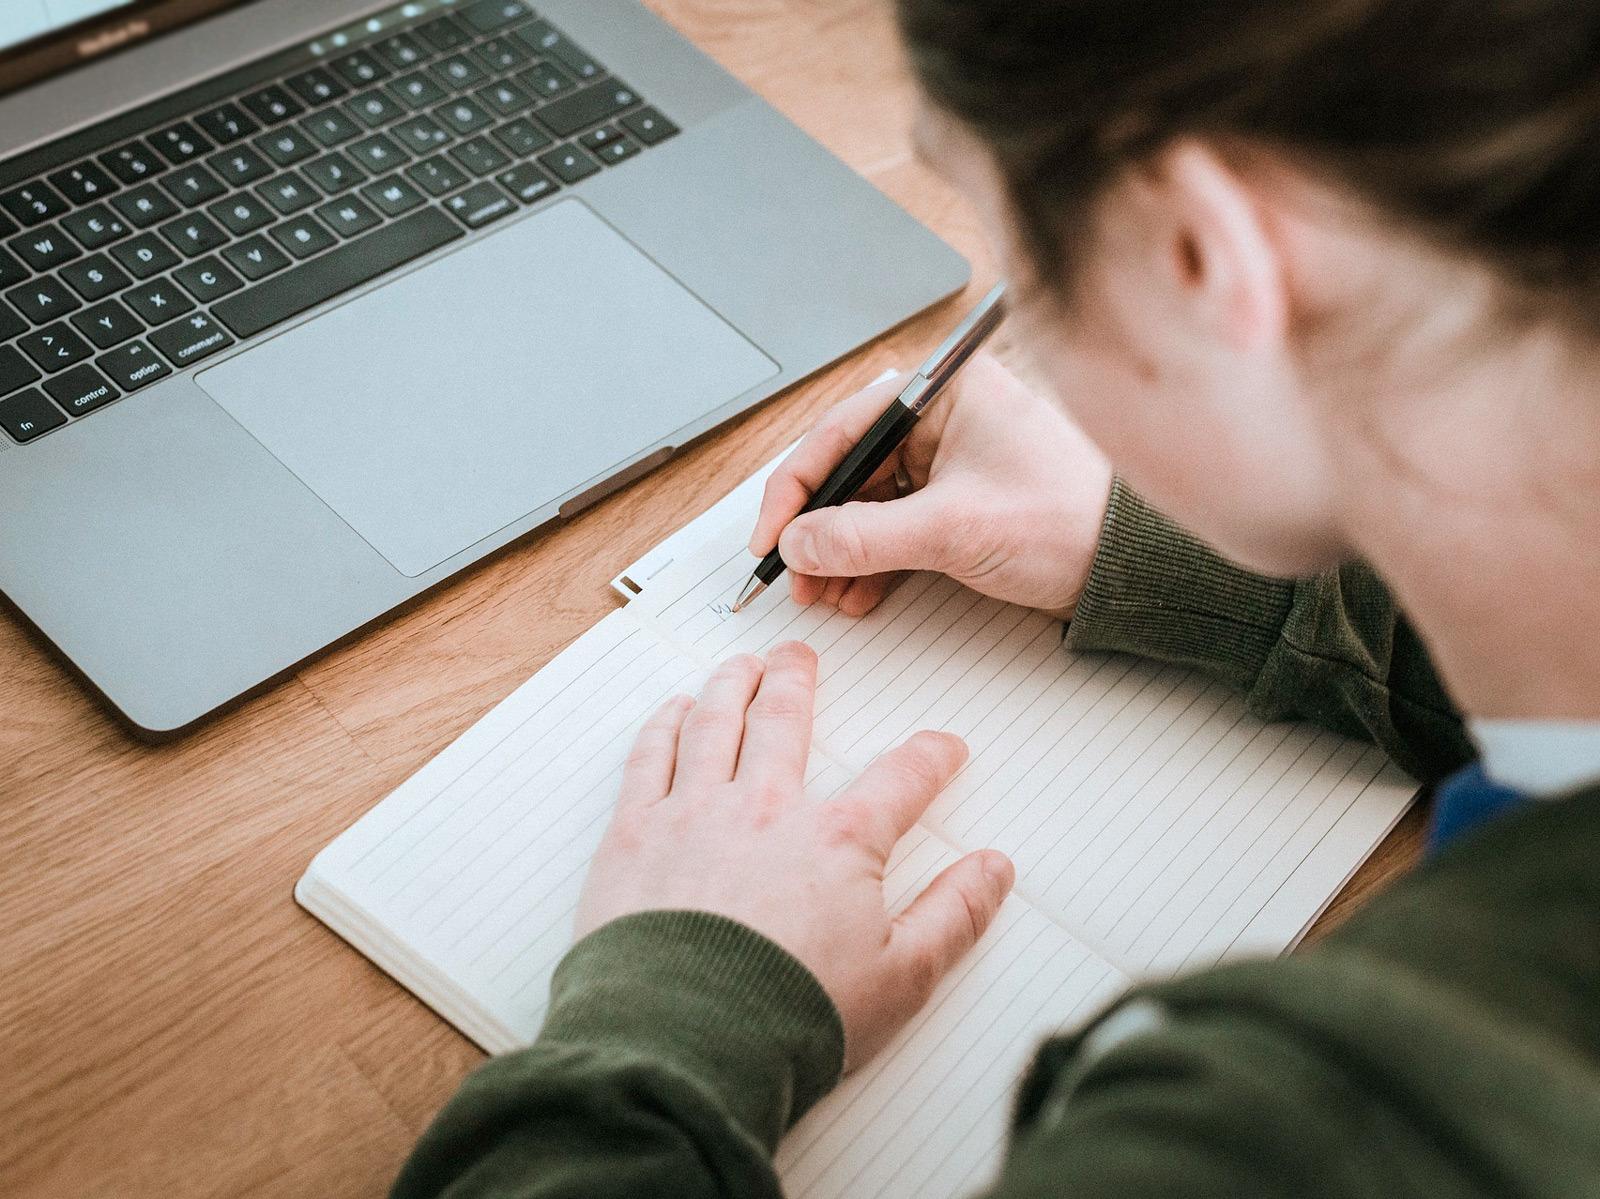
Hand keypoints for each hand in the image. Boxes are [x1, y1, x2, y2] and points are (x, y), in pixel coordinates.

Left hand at [576, 642, 1014, 1068]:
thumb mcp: (901, 978)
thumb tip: (994, 869)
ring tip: (739, 665)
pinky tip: (673, 710)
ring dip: (731, 685)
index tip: (943, 747)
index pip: (900, 779)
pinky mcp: (635, 834)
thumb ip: (953, 915)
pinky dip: (664, 725)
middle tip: (798, 656)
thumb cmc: (788, 1018)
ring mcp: (695, 813)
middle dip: (797, 681)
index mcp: (837, 841)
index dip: (930, 757)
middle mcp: (766, 808)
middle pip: (785, 722)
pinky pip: (650, 757)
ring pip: (716, 723)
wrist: (684, 1042)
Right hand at [751, 352, 1113, 617]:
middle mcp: (941, 419)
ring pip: (867, 504)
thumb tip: (799, 543)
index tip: (772, 537)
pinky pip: (895, 527)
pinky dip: (871, 562)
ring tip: (824, 592)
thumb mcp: (952, 529)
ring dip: (839, 552)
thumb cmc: (1068, 519)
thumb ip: (864, 537)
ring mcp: (949, 461)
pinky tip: (857, 593)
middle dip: (817, 529)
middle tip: (794, 574)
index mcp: (942, 393)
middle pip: (848, 470)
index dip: (795, 489)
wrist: (1129, 566)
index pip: (840, 432)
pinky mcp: (958, 501)